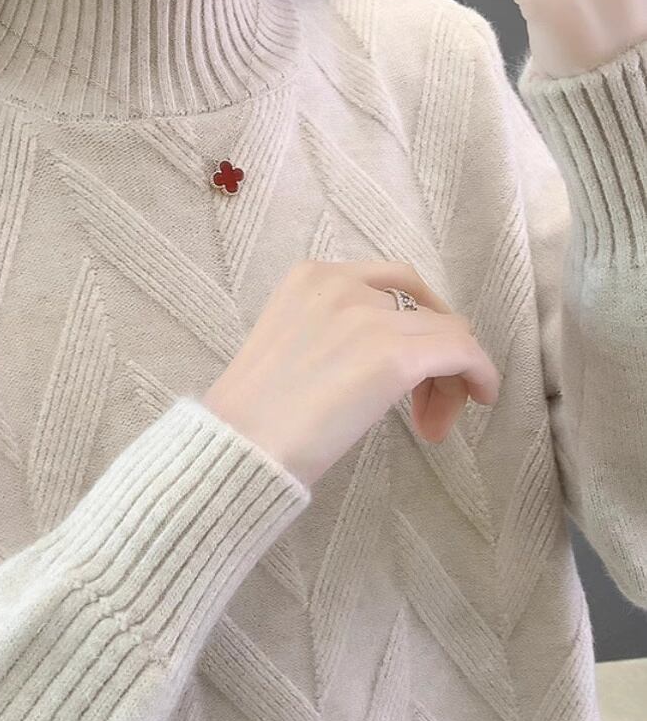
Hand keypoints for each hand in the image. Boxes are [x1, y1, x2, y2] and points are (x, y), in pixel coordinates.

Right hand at [200, 260, 500, 487]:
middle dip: (433, 347)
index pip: (388, 285)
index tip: (409, 370)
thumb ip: (333, 331)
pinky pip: (462, 352)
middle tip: (426, 400)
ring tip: (432, 423)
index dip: (410, 323)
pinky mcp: (396, 354)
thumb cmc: (254, 413)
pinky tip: (480, 398)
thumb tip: (378, 356)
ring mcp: (370, 316)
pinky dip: (480, 373)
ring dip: (449, 374)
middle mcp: (343, 283)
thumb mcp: (291, 344)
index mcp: (311, 276)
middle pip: (420, 306)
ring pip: (446, 331)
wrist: (240, 444)